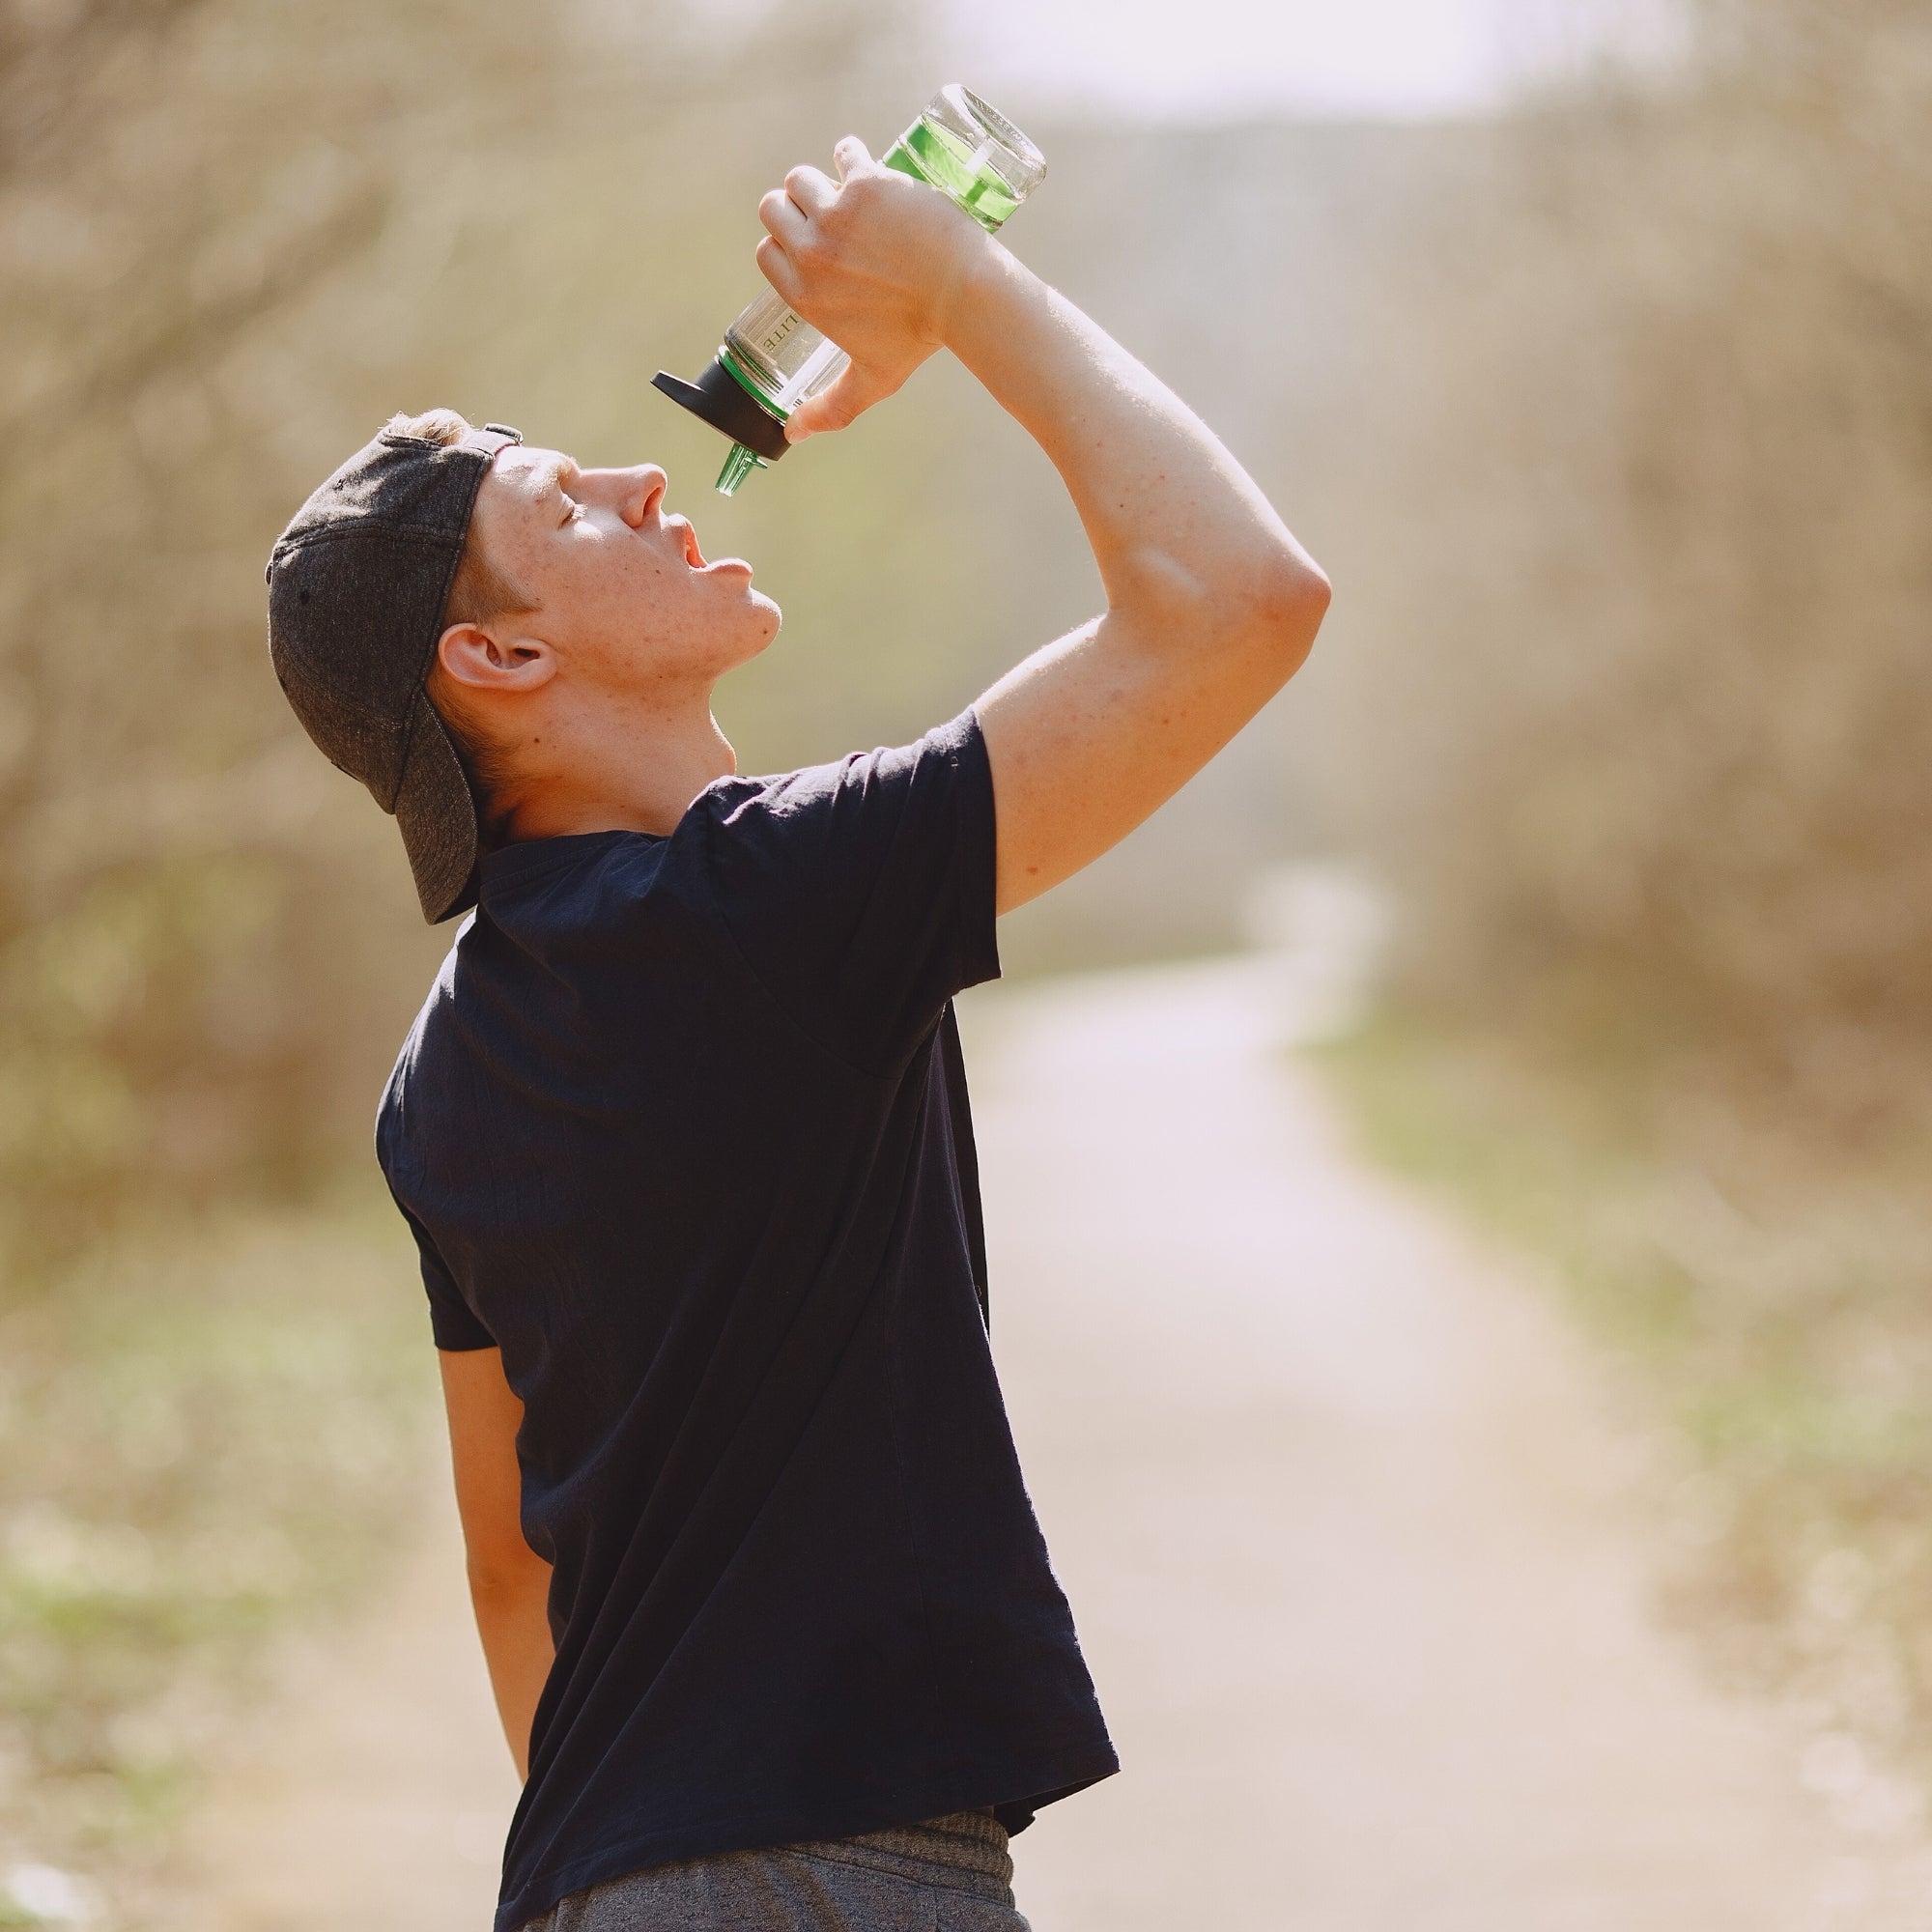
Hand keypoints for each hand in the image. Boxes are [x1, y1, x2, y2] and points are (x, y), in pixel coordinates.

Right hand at [754, 136, 993, 441]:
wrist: (964, 297)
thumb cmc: (918, 340)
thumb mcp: (870, 380)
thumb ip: (830, 409)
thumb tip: (792, 436)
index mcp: (805, 295)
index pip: (767, 254)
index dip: (785, 245)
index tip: (808, 244)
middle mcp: (811, 253)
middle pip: (774, 210)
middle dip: (793, 209)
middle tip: (825, 214)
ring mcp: (836, 216)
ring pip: (801, 178)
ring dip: (818, 180)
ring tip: (844, 189)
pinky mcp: (866, 183)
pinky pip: (844, 153)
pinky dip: (851, 154)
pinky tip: (861, 162)